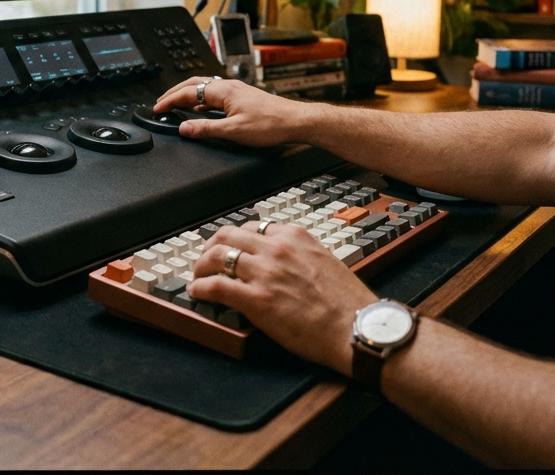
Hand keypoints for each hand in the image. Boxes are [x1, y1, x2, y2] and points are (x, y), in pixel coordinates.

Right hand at [152, 76, 304, 146]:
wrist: (295, 121)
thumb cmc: (270, 124)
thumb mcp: (234, 131)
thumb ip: (206, 129)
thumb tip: (184, 128)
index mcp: (223, 91)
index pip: (188, 92)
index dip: (170, 101)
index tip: (157, 109)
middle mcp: (228, 86)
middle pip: (194, 84)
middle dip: (175, 93)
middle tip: (162, 103)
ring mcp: (236, 90)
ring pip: (204, 87)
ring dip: (188, 94)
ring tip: (176, 104)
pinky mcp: (242, 96)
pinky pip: (214, 93)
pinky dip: (201, 99)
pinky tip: (202, 110)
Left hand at [188, 223, 376, 374]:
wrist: (357, 328)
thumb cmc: (348, 304)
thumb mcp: (325, 262)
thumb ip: (300, 256)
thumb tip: (284, 264)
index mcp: (295, 236)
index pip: (254, 226)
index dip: (238, 238)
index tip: (232, 248)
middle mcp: (277, 248)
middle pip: (228, 235)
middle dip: (212, 246)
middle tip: (206, 259)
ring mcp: (265, 272)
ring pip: (217, 256)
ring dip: (201, 265)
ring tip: (198, 275)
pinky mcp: (256, 298)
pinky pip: (216, 286)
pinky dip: (201, 287)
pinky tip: (197, 292)